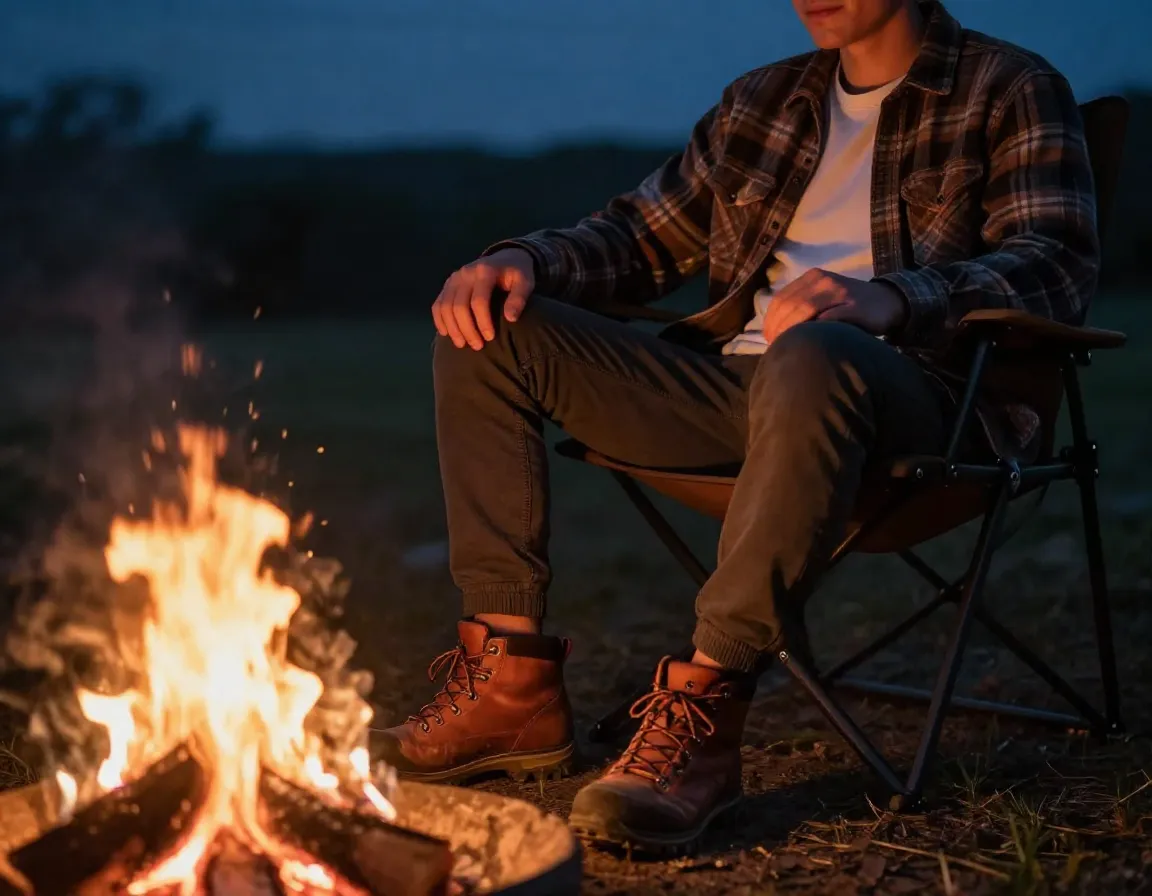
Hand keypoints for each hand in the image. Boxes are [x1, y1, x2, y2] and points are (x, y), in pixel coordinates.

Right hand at [432, 248, 535, 349]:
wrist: (504, 258)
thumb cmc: (516, 274)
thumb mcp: (525, 281)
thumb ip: (519, 298)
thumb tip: (510, 319)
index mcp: (485, 271)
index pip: (479, 301)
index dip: (483, 322)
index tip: (490, 338)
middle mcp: (465, 273)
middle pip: (459, 306)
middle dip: (467, 329)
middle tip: (477, 346)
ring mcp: (454, 278)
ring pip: (445, 306)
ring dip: (452, 328)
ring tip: (462, 344)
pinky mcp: (448, 285)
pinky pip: (438, 304)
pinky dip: (440, 320)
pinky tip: (446, 334)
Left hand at [761, 268, 908, 345]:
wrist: (887, 301)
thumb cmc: (849, 305)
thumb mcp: (822, 299)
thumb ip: (800, 307)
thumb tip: (773, 330)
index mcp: (811, 278)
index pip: (781, 298)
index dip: (770, 320)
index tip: (767, 338)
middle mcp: (823, 281)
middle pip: (791, 305)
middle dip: (779, 328)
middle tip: (775, 346)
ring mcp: (839, 292)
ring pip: (806, 310)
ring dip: (793, 331)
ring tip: (787, 346)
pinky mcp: (854, 306)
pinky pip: (830, 318)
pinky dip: (817, 329)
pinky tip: (810, 342)